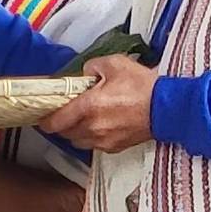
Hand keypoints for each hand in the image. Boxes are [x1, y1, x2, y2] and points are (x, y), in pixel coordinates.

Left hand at [39, 55, 155, 152]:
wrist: (170, 108)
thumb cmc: (143, 86)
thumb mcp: (115, 64)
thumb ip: (92, 67)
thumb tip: (84, 74)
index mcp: (88, 107)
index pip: (56, 121)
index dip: (44, 120)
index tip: (40, 117)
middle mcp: (93, 127)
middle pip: (64, 133)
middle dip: (60, 124)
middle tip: (62, 113)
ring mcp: (105, 140)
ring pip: (78, 141)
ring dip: (75, 132)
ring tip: (80, 120)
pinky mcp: (117, 147)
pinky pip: (95, 146)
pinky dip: (91, 138)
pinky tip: (98, 126)